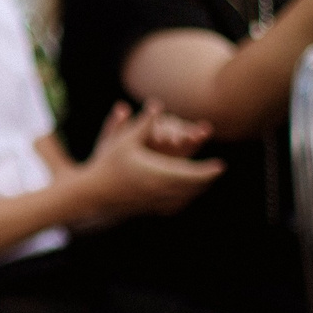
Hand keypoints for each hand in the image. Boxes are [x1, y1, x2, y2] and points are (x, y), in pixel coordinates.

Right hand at [81, 101, 222, 218]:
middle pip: (192, 187)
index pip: (190, 173)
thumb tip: (157, 104)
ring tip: (205, 181)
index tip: (221, 166)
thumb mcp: (124, 140)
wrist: (91, 194)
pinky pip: (173, 206)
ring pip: (184, 198)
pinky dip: (184, 200)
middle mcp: (159, 189)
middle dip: (206, 179)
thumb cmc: (107, 164)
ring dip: (197, 190)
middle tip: (217, 171)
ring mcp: (154, 201)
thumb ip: (144, 124)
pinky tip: (186, 195)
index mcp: (156, 172)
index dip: (207, 170)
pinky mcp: (148, 208)